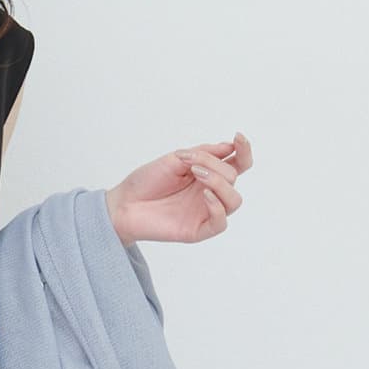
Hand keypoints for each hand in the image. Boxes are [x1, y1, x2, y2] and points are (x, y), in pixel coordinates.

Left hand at [105, 132, 251, 246]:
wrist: (124, 203)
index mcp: (208, 174)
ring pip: (234, 200)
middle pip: (234, 178)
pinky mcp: (197, 230)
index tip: (238, 138)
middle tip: (192, 165)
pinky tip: (205, 195)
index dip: (244, 151)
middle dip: (217, 166)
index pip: (238, 164)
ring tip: (196, 176)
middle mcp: (210, 193)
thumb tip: (229, 147)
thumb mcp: (176, 159)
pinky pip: (221, 223)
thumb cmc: (147, 181)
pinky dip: (217, 207)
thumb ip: (205, 153)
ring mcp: (205, 212)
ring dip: (219, 183)